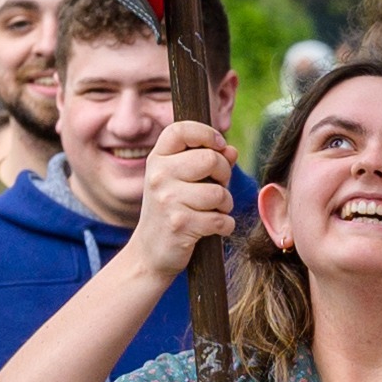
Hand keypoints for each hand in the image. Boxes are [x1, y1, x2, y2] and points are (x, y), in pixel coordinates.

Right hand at [129, 117, 235, 283]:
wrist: (149, 252)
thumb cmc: (172, 210)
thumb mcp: (181, 180)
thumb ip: (207, 161)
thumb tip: (231, 150)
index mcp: (157, 159)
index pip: (181, 130)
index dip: (206, 133)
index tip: (218, 146)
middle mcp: (159, 176)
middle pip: (210, 159)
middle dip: (224, 174)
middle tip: (218, 187)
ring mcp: (167, 200)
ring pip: (219, 193)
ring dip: (225, 205)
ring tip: (214, 211)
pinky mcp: (180, 224)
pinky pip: (221, 219)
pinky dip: (225, 225)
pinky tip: (214, 228)